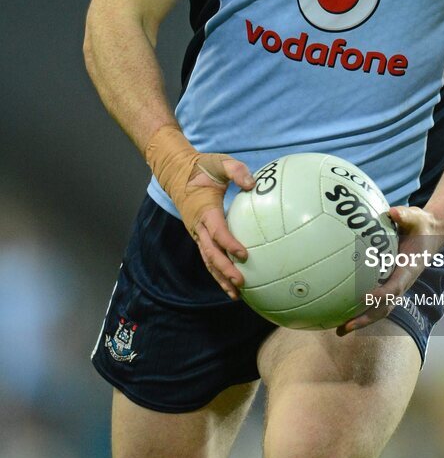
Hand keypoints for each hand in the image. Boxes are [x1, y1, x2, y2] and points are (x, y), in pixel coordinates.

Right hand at [188, 154, 253, 300]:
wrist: (177, 173)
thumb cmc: (202, 168)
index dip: (229, 244)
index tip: (244, 254)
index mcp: (205, 210)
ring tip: (236, 294)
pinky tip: (230, 284)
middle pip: (211, 253)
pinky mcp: (200, 236)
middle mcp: (198, 226)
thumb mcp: (220, 162)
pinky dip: (218, 272)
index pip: (217, 232)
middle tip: (241, 282)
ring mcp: (197, 233)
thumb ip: (236, 170)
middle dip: (225, 270)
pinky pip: (208, 257)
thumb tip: (253, 184)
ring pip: (208, 260)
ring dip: (221, 277)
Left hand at [335, 205, 443, 335]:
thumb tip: (393, 212)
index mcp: (408, 270)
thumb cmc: (422, 225)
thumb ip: (405, 215)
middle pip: (384, 308)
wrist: (432, 234)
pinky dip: (360, 308)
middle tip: (343, 328)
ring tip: (338, 330)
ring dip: (361, 320)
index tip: (363, 299)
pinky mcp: (390, 283)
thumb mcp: (416, 217)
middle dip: (365, 319)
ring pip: (379, 309)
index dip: (380, 296)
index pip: (394, 287)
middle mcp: (402, 282)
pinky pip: (374, 300)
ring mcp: (396, 285)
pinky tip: (340, 309)